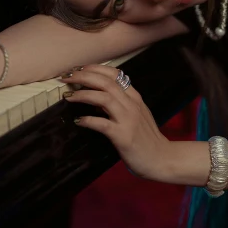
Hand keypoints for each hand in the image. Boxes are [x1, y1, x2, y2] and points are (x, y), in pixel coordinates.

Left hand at [60, 64, 173, 180]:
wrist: (162, 159)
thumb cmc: (146, 138)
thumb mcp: (135, 114)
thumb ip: (119, 103)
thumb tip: (94, 96)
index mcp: (134, 97)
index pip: (114, 73)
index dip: (93, 68)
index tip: (77, 69)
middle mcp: (132, 104)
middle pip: (105, 82)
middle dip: (83, 77)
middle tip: (66, 78)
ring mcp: (128, 119)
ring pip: (103, 98)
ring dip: (83, 94)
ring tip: (68, 96)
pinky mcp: (123, 136)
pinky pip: (102, 124)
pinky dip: (88, 120)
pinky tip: (78, 120)